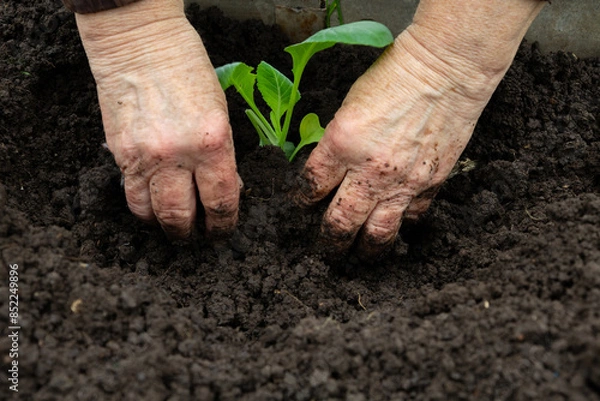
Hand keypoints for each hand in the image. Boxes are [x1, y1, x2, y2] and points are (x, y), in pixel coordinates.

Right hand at [75, 0, 239, 237]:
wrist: (140, 44)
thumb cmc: (188, 70)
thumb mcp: (220, 112)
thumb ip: (222, 156)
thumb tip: (225, 190)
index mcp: (213, 142)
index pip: (222, 201)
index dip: (224, 224)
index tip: (223, 230)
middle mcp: (178, 154)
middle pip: (183, 216)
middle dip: (192, 234)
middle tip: (196, 236)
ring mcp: (145, 156)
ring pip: (152, 214)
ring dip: (164, 225)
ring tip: (172, 226)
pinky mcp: (120, 154)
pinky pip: (130, 195)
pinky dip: (143, 208)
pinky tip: (152, 206)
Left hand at [296, 0, 544, 257]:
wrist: (445, 72)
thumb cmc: (394, 78)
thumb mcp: (349, 106)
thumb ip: (337, 142)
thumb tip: (330, 167)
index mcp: (341, 145)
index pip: (311, 187)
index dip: (302, 200)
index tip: (302, 204)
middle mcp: (368, 171)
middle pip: (340, 223)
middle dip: (329, 243)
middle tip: (326, 252)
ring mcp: (402, 182)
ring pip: (378, 233)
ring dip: (366, 249)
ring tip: (360, 256)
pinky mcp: (429, 184)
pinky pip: (412, 216)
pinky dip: (403, 223)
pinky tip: (397, 225)